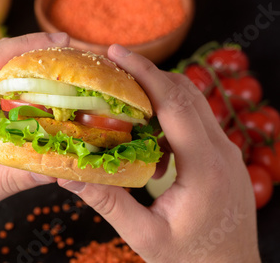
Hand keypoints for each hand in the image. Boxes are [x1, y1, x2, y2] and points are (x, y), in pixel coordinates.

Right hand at [58, 44, 260, 261]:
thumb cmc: (191, 260)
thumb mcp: (145, 235)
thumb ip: (107, 202)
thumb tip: (67, 173)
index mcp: (205, 167)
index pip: (175, 104)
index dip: (144, 73)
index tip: (117, 52)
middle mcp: (221, 151)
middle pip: (185, 93)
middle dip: (147, 73)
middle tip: (111, 66)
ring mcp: (226, 152)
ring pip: (192, 103)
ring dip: (158, 92)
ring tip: (122, 94)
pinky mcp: (223, 157)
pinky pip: (195, 121)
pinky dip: (168, 114)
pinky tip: (146, 134)